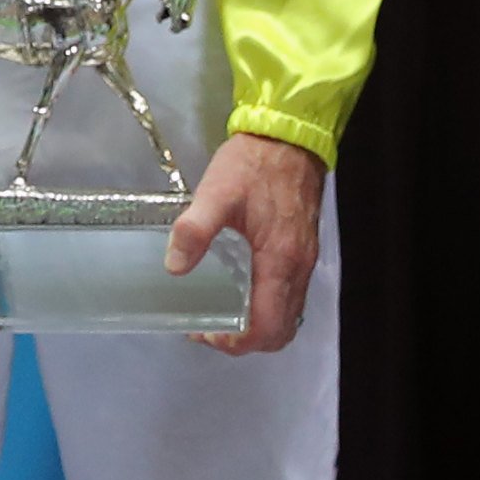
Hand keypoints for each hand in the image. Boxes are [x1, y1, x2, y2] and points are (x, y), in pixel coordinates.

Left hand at [168, 132, 326, 354]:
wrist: (288, 137)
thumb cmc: (253, 165)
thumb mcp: (216, 192)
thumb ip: (195, 230)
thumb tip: (174, 268)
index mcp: (280, 262)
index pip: (267, 327)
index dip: (237, 342)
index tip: (206, 333)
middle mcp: (298, 269)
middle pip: (281, 329)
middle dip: (246, 340)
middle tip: (210, 328)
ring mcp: (304, 260)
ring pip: (288, 314)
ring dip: (257, 325)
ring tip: (221, 313)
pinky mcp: (302, 249)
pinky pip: (290, 295)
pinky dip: (268, 306)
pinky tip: (241, 290)